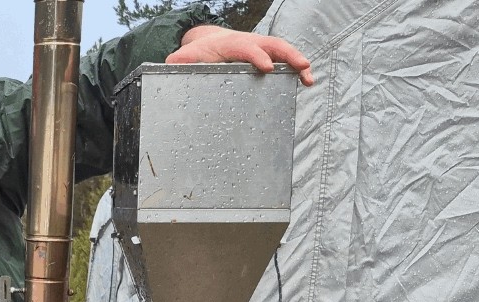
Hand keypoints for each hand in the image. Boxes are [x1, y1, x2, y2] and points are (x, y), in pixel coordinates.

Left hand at [168, 26, 313, 85]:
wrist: (211, 43)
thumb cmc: (201, 52)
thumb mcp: (188, 56)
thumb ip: (180, 61)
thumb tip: (169, 65)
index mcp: (231, 44)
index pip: (246, 48)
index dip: (257, 56)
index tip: (266, 68)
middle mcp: (251, 43)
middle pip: (272, 44)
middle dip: (287, 55)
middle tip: (301, 65)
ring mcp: (261, 48)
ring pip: (282, 51)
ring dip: (297, 63)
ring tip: (309, 78)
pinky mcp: (268, 56)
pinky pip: (285, 61)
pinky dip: (296, 70)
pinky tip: (306, 82)